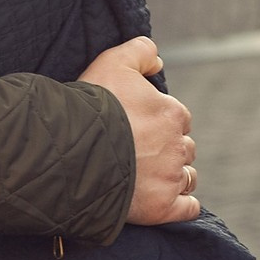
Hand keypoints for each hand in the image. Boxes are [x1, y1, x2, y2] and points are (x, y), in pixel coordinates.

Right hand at [78, 37, 198, 224]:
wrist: (72, 151)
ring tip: (152, 176)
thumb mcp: (113, 62)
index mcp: (171, 114)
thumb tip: (158, 60)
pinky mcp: (162, 207)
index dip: (160, 121)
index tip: (140, 127)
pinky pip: (187, 208)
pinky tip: (169, 201)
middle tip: (141, 151)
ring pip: (187, 177)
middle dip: (168, 149)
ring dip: (176, 176)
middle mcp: (177, 146)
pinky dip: (182, 205)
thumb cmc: (91, 106)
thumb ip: (140, 51)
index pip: (178, 118)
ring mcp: (170, 179)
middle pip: (183, 147)